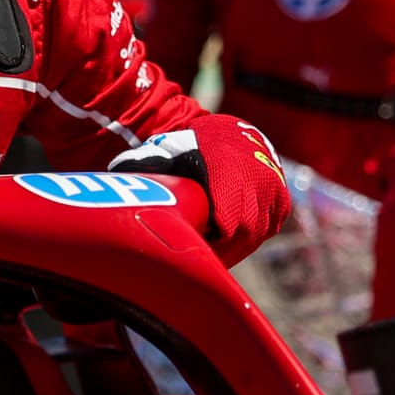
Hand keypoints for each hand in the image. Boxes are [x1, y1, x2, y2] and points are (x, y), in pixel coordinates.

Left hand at [108, 116, 290, 264]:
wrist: (232, 134)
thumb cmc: (189, 148)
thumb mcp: (165, 153)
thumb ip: (143, 165)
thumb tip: (111, 175)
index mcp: (231, 173)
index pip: (230, 227)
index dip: (212, 247)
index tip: (192, 251)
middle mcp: (259, 183)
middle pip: (243, 237)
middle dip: (221, 252)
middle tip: (198, 261)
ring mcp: (275, 194)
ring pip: (255, 237)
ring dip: (233, 249)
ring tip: (209, 253)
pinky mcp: (282, 204)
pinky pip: (265, 232)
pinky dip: (246, 240)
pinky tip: (226, 243)